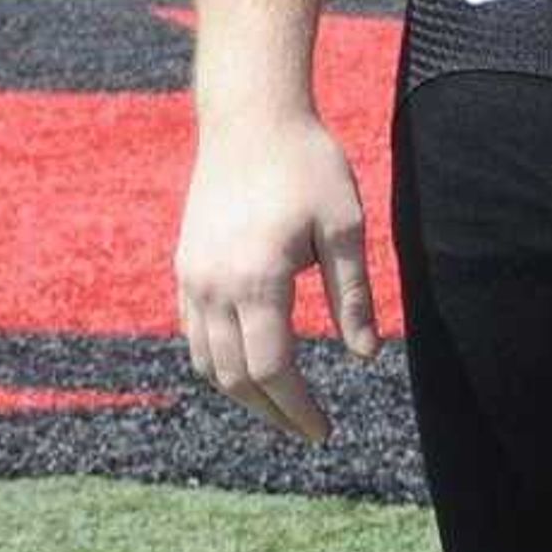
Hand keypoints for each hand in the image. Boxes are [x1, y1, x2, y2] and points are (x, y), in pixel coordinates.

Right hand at [173, 101, 378, 443]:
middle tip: (309, 430)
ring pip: (206, 361)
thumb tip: (367, 356)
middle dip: (271, 412)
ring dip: (241, 391)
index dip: (298, 408)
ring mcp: (190, 278)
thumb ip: (353, 295)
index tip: (324, 431)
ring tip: (283, 405)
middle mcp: (212, 287)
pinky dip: (218, 360)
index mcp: (257, 281)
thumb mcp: (346, 227)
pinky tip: (250, 364)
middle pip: (233, 377)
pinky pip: (193, 333)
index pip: (272, 369)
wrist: (250, 120)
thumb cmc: (309, 166)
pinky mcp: (184, 267)